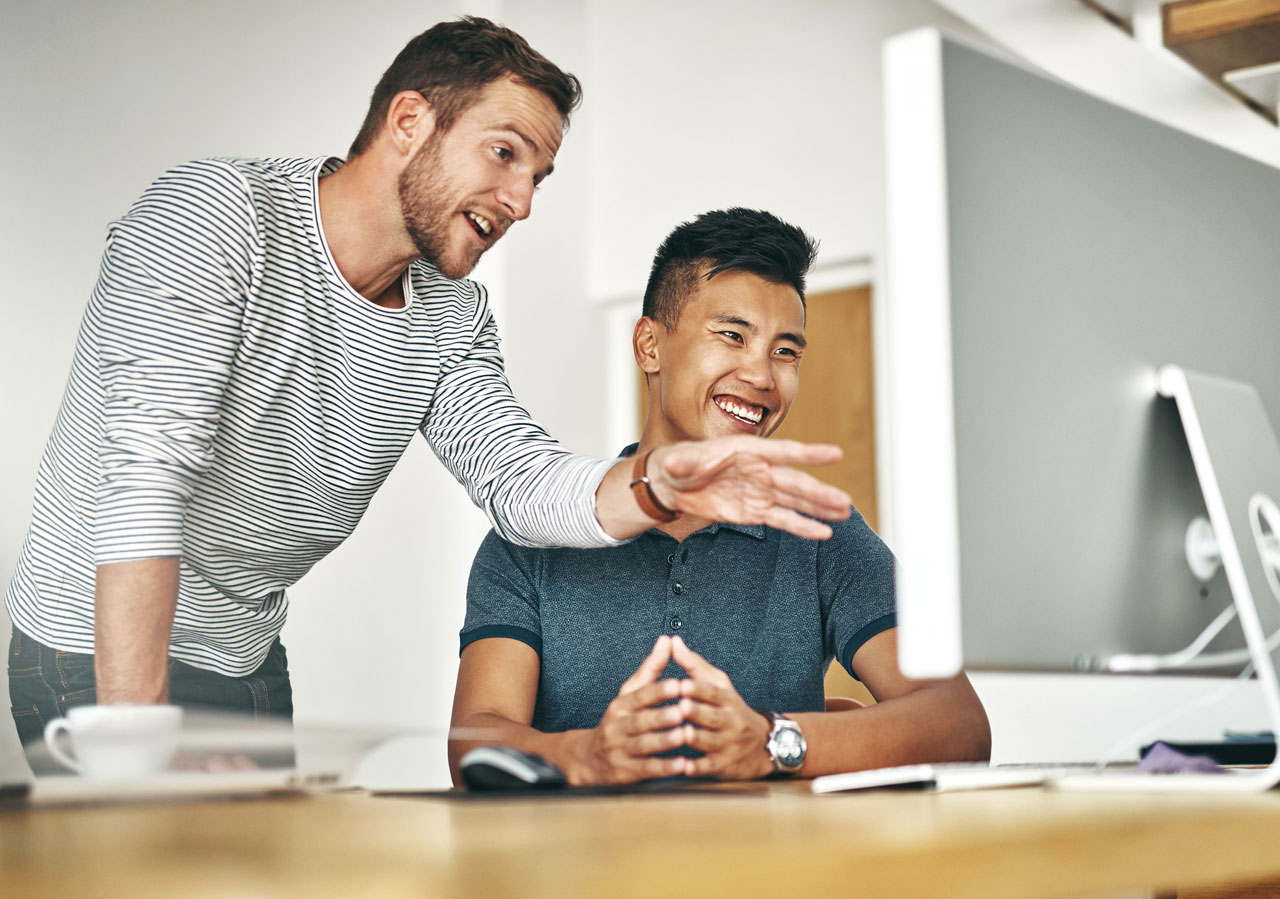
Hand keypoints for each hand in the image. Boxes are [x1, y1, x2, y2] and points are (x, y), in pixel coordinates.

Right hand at [566, 635, 686, 784]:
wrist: (590, 759)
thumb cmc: (619, 721)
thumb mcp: (629, 694)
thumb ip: (651, 669)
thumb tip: (666, 640)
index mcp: (621, 705)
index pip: (640, 695)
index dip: (659, 690)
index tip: (678, 684)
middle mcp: (618, 726)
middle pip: (640, 720)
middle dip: (662, 715)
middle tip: (683, 710)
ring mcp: (620, 750)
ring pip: (643, 745)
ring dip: (665, 741)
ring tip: (685, 735)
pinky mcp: (626, 772)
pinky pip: (647, 769)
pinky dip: (664, 767)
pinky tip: (682, 765)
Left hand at [648, 437, 850, 539]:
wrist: (674, 483)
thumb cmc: (681, 463)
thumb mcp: (679, 462)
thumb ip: (681, 463)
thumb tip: (670, 465)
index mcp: (748, 452)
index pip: (783, 452)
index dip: (809, 454)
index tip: (835, 454)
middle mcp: (760, 470)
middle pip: (795, 482)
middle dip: (819, 492)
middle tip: (844, 501)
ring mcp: (760, 492)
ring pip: (795, 501)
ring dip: (819, 507)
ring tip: (844, 512)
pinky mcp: (755, 511)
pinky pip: (783, 519)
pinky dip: (802, 526)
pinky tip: (823, 532)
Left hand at [669, 636, 772, 780]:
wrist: (762, 745)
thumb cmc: (731, 709)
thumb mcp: (719, 685)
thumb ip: (694, 665)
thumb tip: (673, 641)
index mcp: (727, 700)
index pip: (713, 693)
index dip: (699, 689)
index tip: (683, 684)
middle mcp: (730, 721)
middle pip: (713, 717)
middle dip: (697, 712)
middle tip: (680, 706)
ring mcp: (728, 744)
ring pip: (711, 741)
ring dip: (696, 739)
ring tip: (681, 734)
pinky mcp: (724, 766)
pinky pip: (710, 767)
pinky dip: (698, 768)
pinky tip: (683, 767)